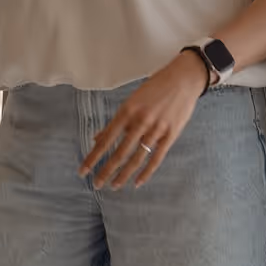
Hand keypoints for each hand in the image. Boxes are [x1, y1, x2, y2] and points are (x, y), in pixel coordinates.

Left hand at [83, 54, 209, 188]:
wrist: (183, 79)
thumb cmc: (154, 89)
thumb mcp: (131, 101)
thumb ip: (116, 122)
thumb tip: (98, 139)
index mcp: (127, 111)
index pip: (105, 140)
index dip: (93, 157)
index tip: (83, 171)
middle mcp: (140, 121)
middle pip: (119, 153)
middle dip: (106, 171)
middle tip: (96, 184)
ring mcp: (156, 129)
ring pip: (137, 158)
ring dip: (124, 174)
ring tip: (114, 185)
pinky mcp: (170, 135)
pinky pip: (156, 158)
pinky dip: (146, 172)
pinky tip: (137, 182)